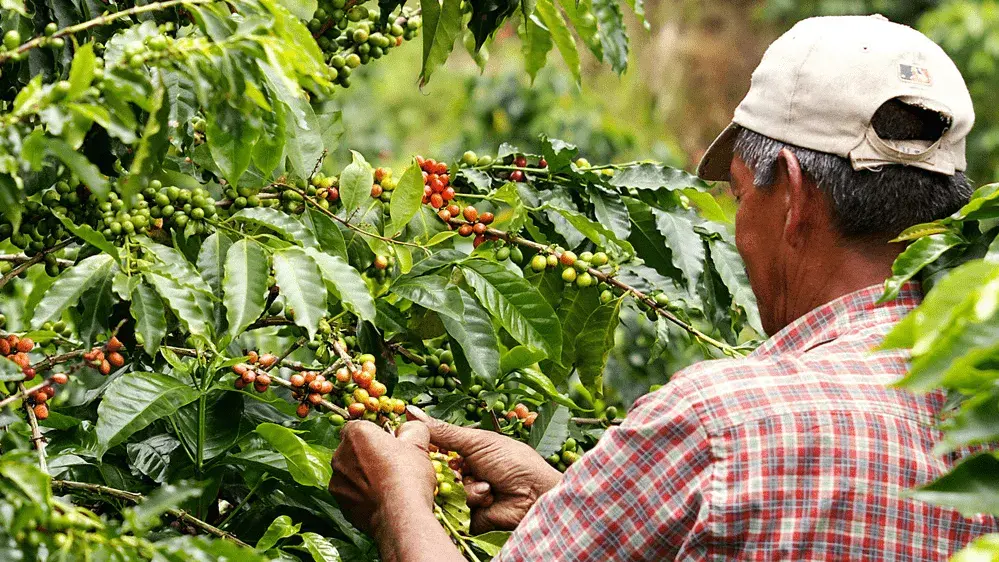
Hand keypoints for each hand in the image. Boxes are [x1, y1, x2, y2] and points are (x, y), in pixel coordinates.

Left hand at [329, 420, 435, 537]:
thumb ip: (412, 428)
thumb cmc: (408, 476)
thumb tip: (410, 427)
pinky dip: (361, 495)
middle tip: (391, 464)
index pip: (358, 425)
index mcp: (356, 434)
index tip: (389, 443)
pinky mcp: (340, 503)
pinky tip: (380, 499)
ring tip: (386, 484)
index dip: (375, 433)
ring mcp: (337, 481)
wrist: (400, 516)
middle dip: (367, 454)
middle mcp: (340, 455)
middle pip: (352, 449)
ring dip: (363, 475)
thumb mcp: (418, 444)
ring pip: (350, 472)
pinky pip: (350, 493)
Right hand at [406, 406, 561, 533]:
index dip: (428, 447)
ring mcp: (466, 494)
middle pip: (437, 471)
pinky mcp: (468, 516)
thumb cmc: (514, 462)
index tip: (416, 443)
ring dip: (468, 486)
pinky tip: (489, 496)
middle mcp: (464, 472)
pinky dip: (473, 500)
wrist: (535, 494)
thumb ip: (444, 432)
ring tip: (487, 484)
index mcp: (466, 451)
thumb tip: (412, 412)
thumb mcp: (477, 441)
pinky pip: (456, 509)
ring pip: (447, 490)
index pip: (436, 448)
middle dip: (451, 469)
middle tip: (464, 467)